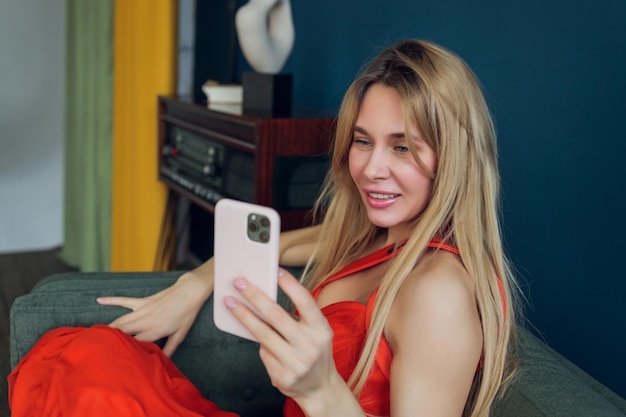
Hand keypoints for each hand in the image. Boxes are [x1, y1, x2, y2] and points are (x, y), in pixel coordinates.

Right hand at [96, 268, 212, 356]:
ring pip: (120, 320)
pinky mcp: (142, 301)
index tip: (113, 359)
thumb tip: (162, 362)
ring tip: (93, 335)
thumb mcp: (180, 335)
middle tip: (95, 349)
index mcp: (154, 331)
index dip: (123, 352)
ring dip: (107, 327)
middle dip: (109, 341)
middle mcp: (145, 321)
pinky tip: (99, 300)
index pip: (134, 344)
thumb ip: (169, 349)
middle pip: (122, 333)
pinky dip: (111, 300)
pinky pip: (123, 300)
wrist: (189, 292)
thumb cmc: (186, 314)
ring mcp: (142, 309)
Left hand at [225, 269, 336, 400]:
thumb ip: (300, 316)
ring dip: (244, 316)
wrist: (320, 388)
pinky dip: (259, 344)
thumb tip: (267, 294)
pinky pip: (263, 353)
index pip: (305, 301)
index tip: (274, 270)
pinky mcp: (283, 376)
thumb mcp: (317, 332)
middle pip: (276, 316)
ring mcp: (296, 363)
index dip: (290, 285)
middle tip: (239, 283)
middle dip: (255, 296)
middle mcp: (311, 345)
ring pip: (263, 334)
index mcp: (321, 329)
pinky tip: (256, 337)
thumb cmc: (315, 351)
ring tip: (230, 302)